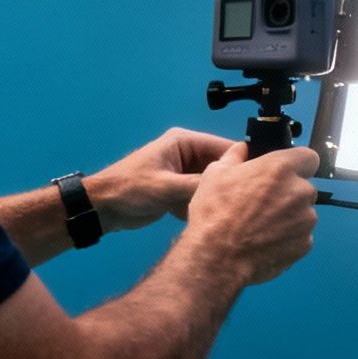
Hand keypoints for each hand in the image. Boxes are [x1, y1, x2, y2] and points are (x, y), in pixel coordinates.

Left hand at [85, 128, 239, 233]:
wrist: (101, 209)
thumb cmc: (129, 190)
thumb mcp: (167, 187)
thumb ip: (200, 185)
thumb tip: (232, 185)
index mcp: (185, 142)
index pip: (225, 147)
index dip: (242, 163)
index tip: (256, 182)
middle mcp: (188, 153)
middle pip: (221, 166)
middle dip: (228, 183)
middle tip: (241, 201)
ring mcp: (185, 172)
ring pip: (213, 183)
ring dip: (215, 196)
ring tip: (222, 211)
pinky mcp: (180, 189)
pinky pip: (202, 195)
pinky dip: (202, 205)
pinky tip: (200, 216)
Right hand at [181, 140, 320, 286]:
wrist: (217, 257)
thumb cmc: (214, 213)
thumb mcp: (216, 174)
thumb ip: (235, 155)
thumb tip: (243, 148)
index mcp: (281, 168)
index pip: (309, 157)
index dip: (297, 164)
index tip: (285, 173)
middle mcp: (300, 191)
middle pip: (304, 187)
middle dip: (289, 193)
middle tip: (263, 204)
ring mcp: (306, 219)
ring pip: (303, 212)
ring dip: (289, 216)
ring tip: (261, 226)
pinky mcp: (305, 242)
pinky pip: (301, 235)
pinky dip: (288, 237)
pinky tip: (265, 241)